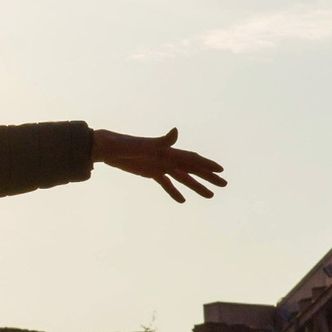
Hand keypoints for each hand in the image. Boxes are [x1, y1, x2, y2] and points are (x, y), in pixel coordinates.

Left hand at [91, 126, 224, 203]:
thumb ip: (161, 141)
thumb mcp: (143, 145)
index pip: (192, 159)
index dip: (207, 164)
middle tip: (224, 184)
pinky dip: (174, 191)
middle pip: (192, 169)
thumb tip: (176, 131)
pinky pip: (166, 184)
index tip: (221, 170)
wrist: (107, 149)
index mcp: (168, 152)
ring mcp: (160, 166)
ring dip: (196, 186)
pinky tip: (182, 200)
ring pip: (182, 178)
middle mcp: (167, 158)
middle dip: (208, 177)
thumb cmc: (124, 145)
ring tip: (210, 195)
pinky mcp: (150, 172)